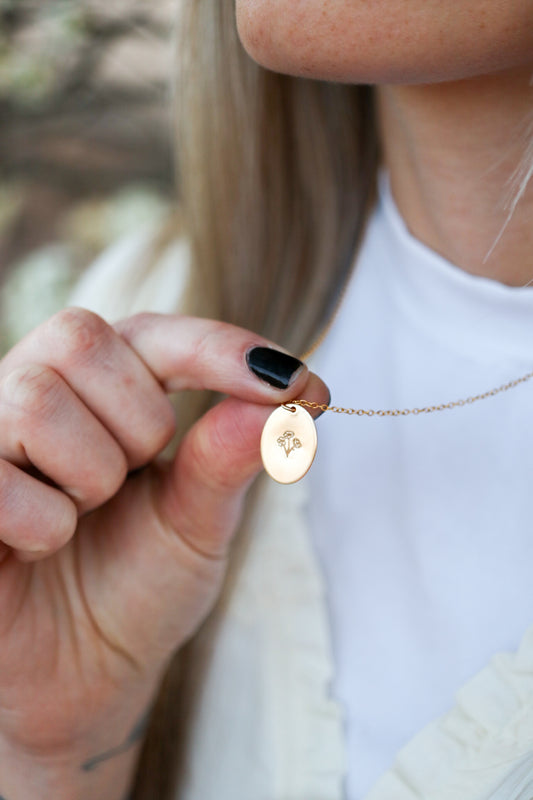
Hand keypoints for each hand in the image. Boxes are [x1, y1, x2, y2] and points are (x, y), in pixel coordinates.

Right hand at [0, 309, 326, 794]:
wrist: (84, 678)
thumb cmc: (140, 586)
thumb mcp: (197, 522)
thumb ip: (227, 458)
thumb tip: (284, 398)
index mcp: (100, 387)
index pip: (156, 333)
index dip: (224, 350)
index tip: (304, 387)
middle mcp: (34, 392)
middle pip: (81, 339)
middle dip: (135, 423)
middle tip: (127, 482)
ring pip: (36, 401)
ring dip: (88, 477)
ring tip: (80, 517)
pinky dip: (43, 525)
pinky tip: (37, 548)